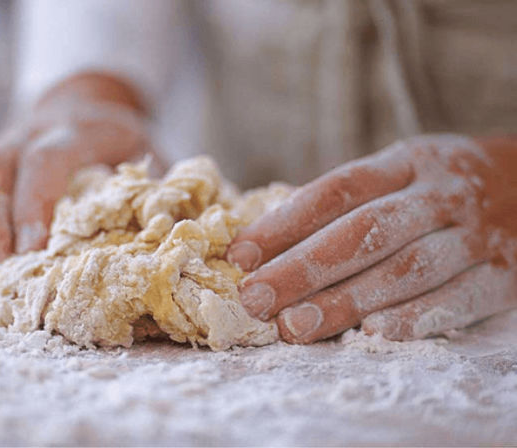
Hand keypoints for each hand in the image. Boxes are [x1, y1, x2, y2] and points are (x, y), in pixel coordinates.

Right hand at [0, 72, 154, 286]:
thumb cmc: (122, 145)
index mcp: (77, 130)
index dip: (36, 204)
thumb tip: (149, 242)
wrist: (88, 109)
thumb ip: (150, 191)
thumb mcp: (149, 156)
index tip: (34, 251)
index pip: (47, 160)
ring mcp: (0, 146)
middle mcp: (29, 133)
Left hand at [227, 135, 516, 342]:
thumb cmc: (436, 188)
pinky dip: (415, 317)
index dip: (285, 223)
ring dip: (347, 300)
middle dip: (303, 268)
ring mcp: (475, 233)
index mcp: (406, 162)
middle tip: (255, 299)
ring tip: (296, 326)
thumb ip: (344, 202)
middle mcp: (440, 194)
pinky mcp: (503, 274)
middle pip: (364, 231)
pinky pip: (458, 298)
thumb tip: (269, 241)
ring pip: (406, 269)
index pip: (336, 190)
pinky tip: (373, 334)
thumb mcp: (398, 173)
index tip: (240, 255)